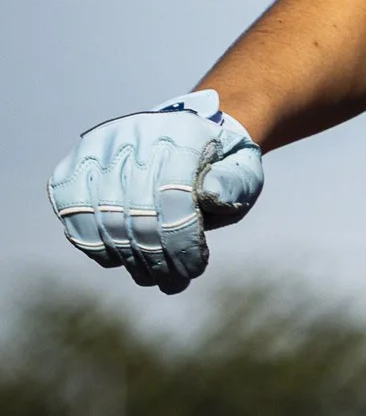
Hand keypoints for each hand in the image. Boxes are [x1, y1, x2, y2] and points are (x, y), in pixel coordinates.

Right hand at [49, 94, 263, 291]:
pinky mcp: (74, 166)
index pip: (174, 196)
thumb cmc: (218, 165)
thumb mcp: (242, 170)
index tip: (195, 267)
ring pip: (103, 219)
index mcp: (182, 132)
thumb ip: (234, 184)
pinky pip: (73, 215)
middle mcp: (134, 134)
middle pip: (138, 213)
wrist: (185, 138)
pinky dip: (98, 246)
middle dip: (158, 260)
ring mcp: (99, 149)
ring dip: (131, 260)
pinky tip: (125, 258)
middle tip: (175, 283)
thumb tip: (212, 195)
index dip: (183, 242)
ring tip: (154, 278)